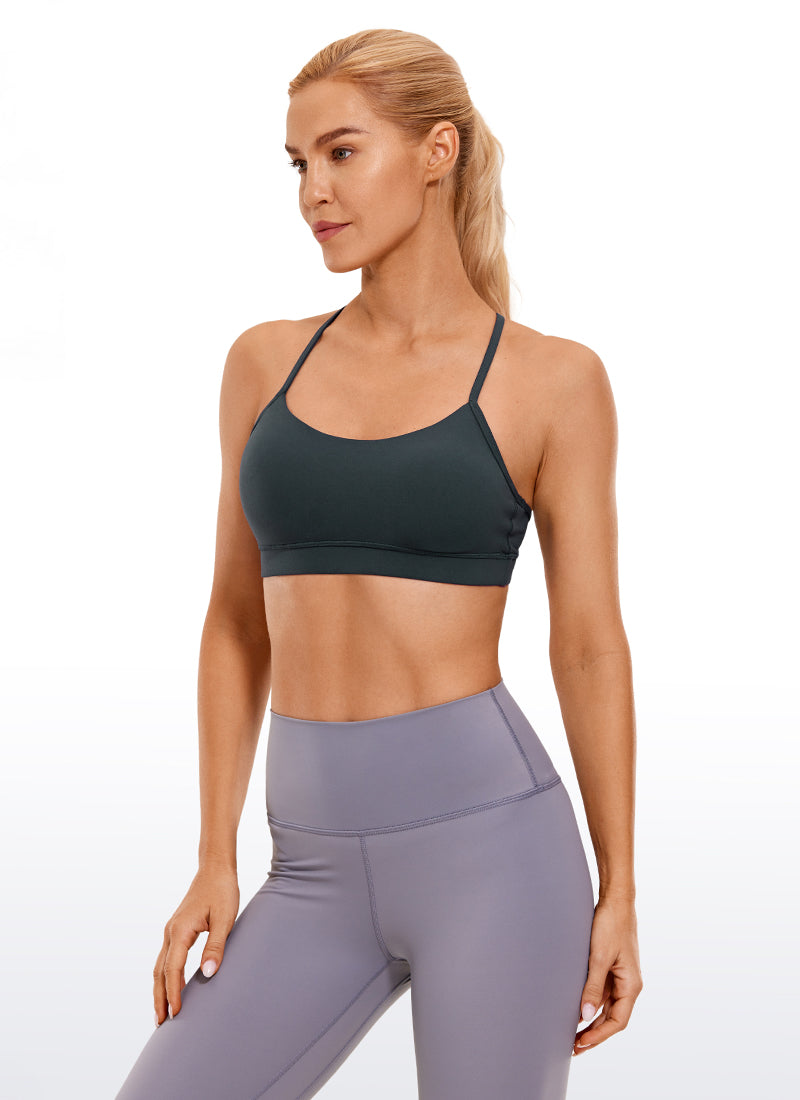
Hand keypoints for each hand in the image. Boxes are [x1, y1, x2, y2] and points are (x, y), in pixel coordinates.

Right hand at [153, 863, 239, 1024]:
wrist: (215, 869)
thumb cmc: (222, 891)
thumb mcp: (225, 919)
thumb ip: (216, 947)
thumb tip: (208, 974)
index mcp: (180, 930)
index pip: (172, 969)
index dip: (174, 994)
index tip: (176, 1015)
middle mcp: (171, 932)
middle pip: (159, 971)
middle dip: (159, 998)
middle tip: (160, 1023)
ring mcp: (171, 930)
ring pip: (160, 965)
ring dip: (160, 988)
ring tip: (163, 1011)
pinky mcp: (177, 929)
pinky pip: (167, 957)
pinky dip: (166, 975)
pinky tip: (175, 985)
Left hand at [572, 894, 642, 1055]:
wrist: (615, 900)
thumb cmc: (610, 925)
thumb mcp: (599, 957)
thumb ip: (592, 987)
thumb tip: (585, 1016)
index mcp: (631, 985)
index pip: (617, 1021)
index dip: (599, 1035)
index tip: (581, 1044)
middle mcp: (628, 984)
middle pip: (612, 1018)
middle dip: (594, 1034)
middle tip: (573, 1047)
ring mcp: (620, 977)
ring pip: (607, 1007)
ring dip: (592, 1021)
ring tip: (573, 1034)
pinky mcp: (612, 968)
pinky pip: (603, 993)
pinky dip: (591, 1004)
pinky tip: (578, 1010)